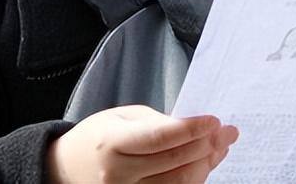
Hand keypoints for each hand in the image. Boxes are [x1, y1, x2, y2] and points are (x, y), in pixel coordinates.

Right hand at [47, 105, 237, 183]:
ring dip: (206, 165)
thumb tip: (196, 129)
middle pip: (174, 163)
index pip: (159, 138)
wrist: (68, 170)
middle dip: (207, 146)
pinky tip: (204, 165)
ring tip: (220, 147)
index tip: (215, 121)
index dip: (191, 130)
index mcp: (112, 143)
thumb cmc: (98, 138)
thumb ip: (157, 123)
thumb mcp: (121, 118)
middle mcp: (118, 174)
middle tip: (228, 132)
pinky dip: (194, 180)